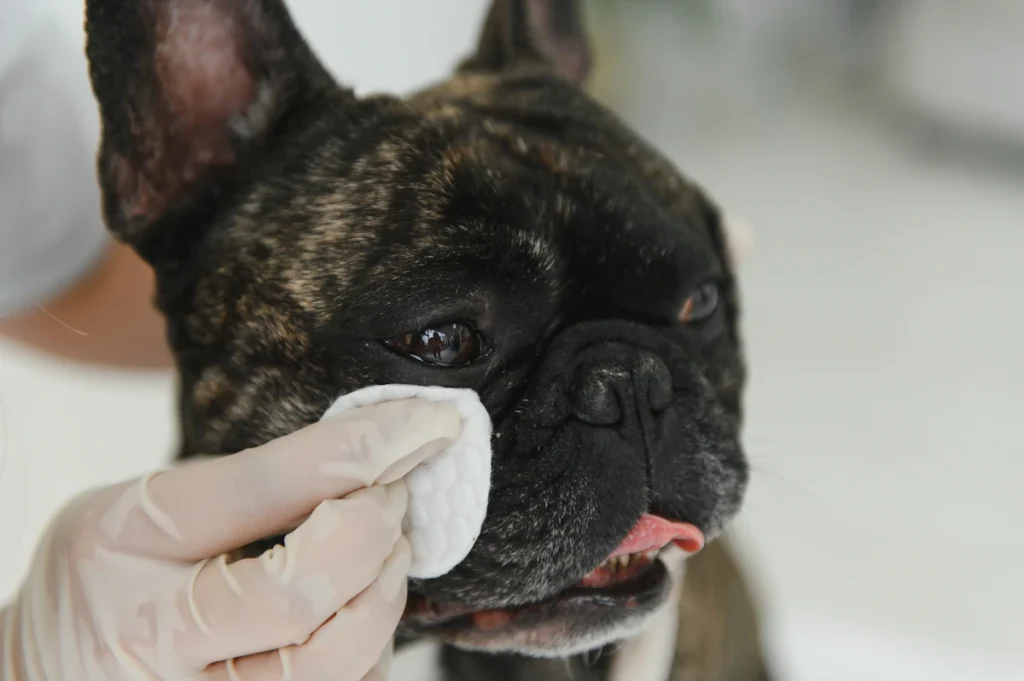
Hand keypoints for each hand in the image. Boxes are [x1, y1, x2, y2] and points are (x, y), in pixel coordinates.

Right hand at [1, 398, 461, 680]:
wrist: (47, 671)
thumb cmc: (107, 574)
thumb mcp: (143, 505)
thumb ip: (243, 488)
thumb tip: (374, 458)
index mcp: (126, 542)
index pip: (265, 486)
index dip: (365, 447)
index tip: (429, 420)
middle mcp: (153, 635)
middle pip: (305, 592)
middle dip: (375, 528)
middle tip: (393, 492)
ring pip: (335, 660)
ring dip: (385, 589)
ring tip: (384, 548)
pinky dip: (371, 643)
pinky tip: (360, 606)